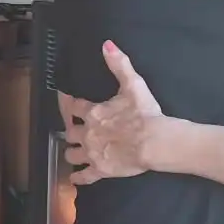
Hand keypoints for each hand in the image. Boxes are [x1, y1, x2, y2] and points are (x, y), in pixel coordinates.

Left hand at [61, 42, 165, 184]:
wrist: (154, 141)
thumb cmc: (144, 113)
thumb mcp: (133, 84)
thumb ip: (119, 64)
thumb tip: (106, 44)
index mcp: (93, 112)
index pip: (74, 107)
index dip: (70, 105)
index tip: (68, 104)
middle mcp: (87, 133)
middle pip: (70, 133)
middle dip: (71, 132)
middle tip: (73, 132)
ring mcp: (92, 153)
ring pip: (72, 154)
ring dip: (72, 153)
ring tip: (74, 152)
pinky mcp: (100, 170)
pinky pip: (84, 176)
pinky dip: (78, 178)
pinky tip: (75, 178)